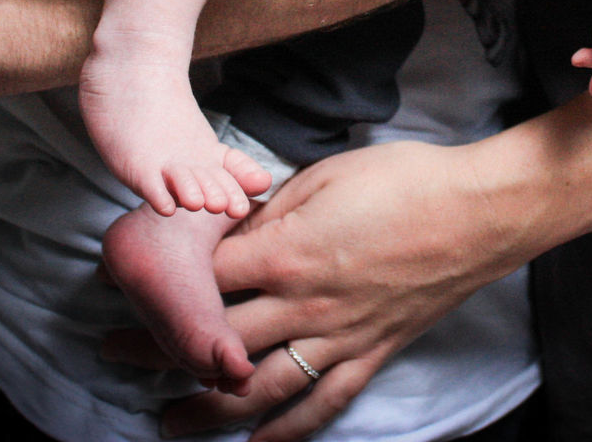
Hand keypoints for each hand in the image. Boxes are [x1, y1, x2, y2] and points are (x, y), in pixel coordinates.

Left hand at [102, 140, 524, 441]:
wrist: (479, 211)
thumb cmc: (405, 180)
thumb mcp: (325, 175)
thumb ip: (270, 209)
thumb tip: (228, 229)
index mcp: (286, 251)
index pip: (201, 278)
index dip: (157, 281)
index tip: (124, 282)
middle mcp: (304, 304)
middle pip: (212, 339)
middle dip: (155, 351)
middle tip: (113, 355)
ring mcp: (338, 336)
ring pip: (258, 388)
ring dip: (205, 409)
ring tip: (164, 422)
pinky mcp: (371, 353)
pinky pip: (322, 403)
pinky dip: (286, 432)